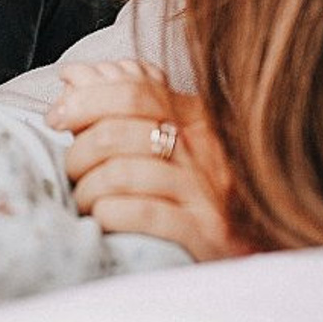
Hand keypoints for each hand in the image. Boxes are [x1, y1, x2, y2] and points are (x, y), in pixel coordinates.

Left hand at [46, 59, 247, 260]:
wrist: (266, 247)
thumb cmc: (206, 190)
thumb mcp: (176, 136)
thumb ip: (127, 102)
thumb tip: (73, 74)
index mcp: (196, 117)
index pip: (133, 89)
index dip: (86, 98)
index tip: (56, 116)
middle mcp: (203, 148)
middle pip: (119, 129)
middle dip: (79, 149)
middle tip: (70, 169)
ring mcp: (206, 192)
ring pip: (122, 173)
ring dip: (87, 188)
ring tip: (84, 200)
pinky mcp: (207, 234)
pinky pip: (143, 213)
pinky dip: (110, 213)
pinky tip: (103, 218)